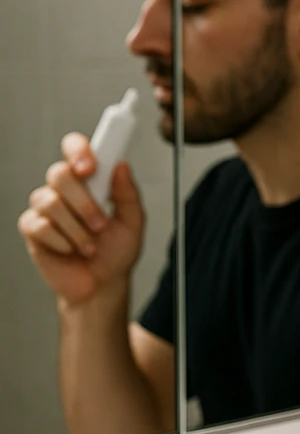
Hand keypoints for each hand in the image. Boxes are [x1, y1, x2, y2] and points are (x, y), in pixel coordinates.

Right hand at [16, 134, 145, 304]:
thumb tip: (121, 165)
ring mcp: (45, 208)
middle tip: (100, 223)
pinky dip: (62, 241)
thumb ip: (128, 193)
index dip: (78, 150)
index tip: (90, 167)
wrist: (103, 285)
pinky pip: (40, 226)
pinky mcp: (32, 229)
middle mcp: (64, 190)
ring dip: (76, 228)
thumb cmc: (116, 252)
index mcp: (89, 181)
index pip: (75, 148)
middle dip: (83, 202)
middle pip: (58, 173)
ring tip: (90, 244)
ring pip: (50, 201)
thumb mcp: (133, 222)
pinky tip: (71, 250)